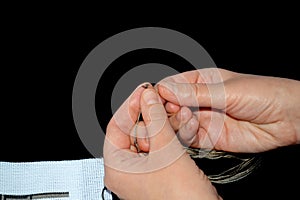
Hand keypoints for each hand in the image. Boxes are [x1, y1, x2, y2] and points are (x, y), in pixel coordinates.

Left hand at [104, 84, 220, 199]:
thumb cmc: (180, 199)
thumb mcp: (166, 150)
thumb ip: (155, 119)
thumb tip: (147, 98)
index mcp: (118, 168)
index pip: (117, 127)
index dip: (131, 106)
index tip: (143, 91)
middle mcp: (128, 171)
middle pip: (135, 131)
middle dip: (154, 116)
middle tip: (162, 102)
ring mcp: (145, 173)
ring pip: (152, 138)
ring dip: (167, 125)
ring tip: (180, 114)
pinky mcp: (161, 173)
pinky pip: (162, 148)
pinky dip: (173, 137)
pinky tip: (185, 127)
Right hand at [158, 68, 299, 152]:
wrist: (287, 118)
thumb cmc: (263, 94)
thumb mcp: (227, 90)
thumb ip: (195, 93)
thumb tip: (165, 89)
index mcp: (201, 81)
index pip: (172, 85)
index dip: (161, 92)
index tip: (155, 97)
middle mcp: (199, 101)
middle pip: (170, 106)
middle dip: (166, 109)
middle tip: (170, 110)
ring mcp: (203, 119)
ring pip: (177, 123)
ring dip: (176, 122)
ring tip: (187, 117)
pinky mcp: (209, 137)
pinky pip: (189, 138)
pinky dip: (186, 135)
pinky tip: (194, 128)